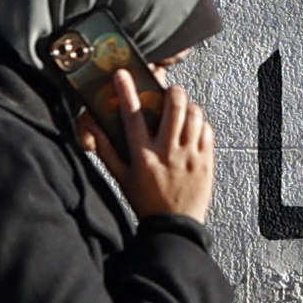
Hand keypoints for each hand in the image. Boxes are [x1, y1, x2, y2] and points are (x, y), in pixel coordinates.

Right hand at [91, 63, 217, 226]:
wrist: (174, 227)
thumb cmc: (147, 203)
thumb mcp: (122, 178)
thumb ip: (107, 151)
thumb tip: (94, 129)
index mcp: (143, 156)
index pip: (132, 116)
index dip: (126, 91)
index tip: (122, 75)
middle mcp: (168, 152)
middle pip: (174, 106)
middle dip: (172, 91)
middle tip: (169, 92)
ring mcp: (190, 156)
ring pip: (195, 114)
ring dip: (188, 107)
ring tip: (182, 112)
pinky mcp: (206, 161)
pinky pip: (207, 131)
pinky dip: (201, 124)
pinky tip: (193, 129)